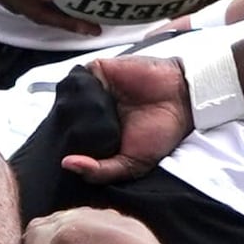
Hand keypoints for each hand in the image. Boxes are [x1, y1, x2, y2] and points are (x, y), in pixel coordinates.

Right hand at [0, 0, 87, 30]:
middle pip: (36, 12)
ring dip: (67, 25)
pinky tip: (86, 21)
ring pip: (42, 18)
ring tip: (95, 28)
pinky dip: (63, 20)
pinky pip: (44, 16)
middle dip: (62, 20)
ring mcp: (15, 3)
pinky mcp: (23, 6)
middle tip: (89, 25)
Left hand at [59, 56, 190, 178]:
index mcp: (96, 135)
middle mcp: (90, 113)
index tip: (66, 156)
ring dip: (72, 110)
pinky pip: (77, 80)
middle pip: (61, 120)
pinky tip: (97, 100)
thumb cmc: (160, 133)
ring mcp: (92, 91)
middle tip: (79, 137)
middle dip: (66, 130)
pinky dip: (81, 90)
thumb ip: (100, 171)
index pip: (68, 141)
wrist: (181, 98)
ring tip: (92, 119)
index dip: (64, 148)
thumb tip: (66, 164)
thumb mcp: (130, 163)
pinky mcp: (97, 72)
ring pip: (64, 100)